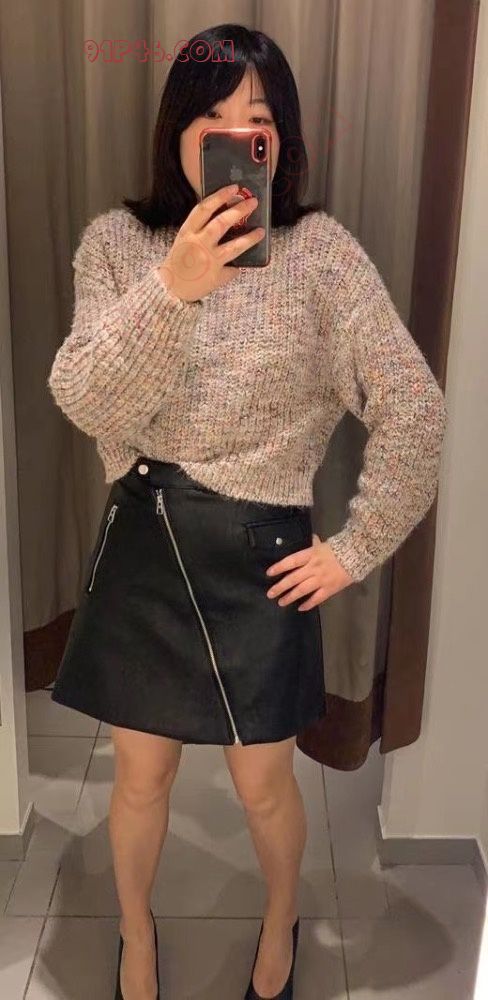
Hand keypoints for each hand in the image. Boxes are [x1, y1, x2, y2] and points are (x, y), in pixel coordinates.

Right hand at [158, 183, 264, 302]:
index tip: (234, 188)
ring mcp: (208, 261)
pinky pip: (233, 267)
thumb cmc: (181, 260)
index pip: (204, 208)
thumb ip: (200, 228)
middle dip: (239, 210)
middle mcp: (198, 244)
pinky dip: (238, 265)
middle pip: (222, 223)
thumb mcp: (185, 239)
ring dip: (250, 238)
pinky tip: (243, 262)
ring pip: (234, 246)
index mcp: (187, 232)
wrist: (171, 289)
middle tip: (253, 202)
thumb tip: (228, 214)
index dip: (220, 196)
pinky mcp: (216, 276)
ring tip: (261, 231)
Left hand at [265, 533, 354, 610]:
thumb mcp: (323, 544)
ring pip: (302, 590)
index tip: (269, 573)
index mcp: (311, 555)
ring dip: (290, 597)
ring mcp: (321, 580)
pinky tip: (300, 608)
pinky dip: (308, 604)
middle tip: (270, 594)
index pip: (291, 561)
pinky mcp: (330, 589)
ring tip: (281, 602)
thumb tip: (309, 538)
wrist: (357, 556)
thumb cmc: (339, 549)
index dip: (279, 567)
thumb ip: (314, 543)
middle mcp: (313, 568)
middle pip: (293, 578)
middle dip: (280, 587)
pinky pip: (316, 598)